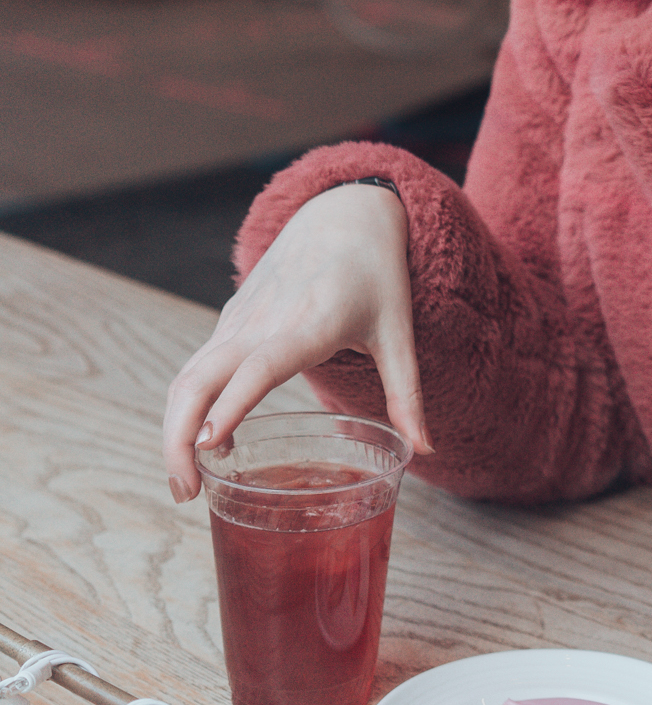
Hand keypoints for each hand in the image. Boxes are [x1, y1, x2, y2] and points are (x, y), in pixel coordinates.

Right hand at [162, 184, 431, 501]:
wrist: (344, 211)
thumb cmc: (378, 272)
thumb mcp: (399, 332)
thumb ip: (407, 394)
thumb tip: (425, 450)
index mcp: (311, 322)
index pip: (261, 366)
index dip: (233, 404)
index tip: (209, 445)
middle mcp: (264, 320)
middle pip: (200, 378)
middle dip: (178, 438)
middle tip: (185, 493)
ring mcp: (241, 318)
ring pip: (188, 375)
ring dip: (174, 428)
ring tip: (185, 484)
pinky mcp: (231, 317)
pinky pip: (196, 366)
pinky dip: (185, 406)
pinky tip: (205, 444)